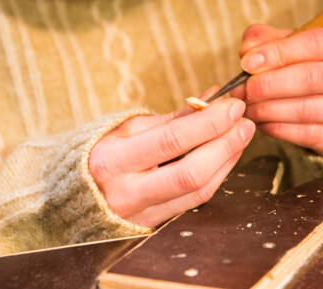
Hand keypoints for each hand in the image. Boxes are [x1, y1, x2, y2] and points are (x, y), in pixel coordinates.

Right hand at [88, 95, 254, 226]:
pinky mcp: (155, 225)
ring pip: (198, 192)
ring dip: (227, 161)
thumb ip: (173, 117)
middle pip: (191, 173)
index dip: (209, 123)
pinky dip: (216, 177)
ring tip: (241, 136)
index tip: (233, 106)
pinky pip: (195, 202)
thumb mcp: (129, 128)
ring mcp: (142, 214)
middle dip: (225, 145)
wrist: (78, 194)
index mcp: (113, 160)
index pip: (171, 140)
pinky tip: (226, 157)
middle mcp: (126, 192)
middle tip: (245, 123)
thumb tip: (213, 98)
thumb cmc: (104, 152)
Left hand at [230, 24, 322, 155]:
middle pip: (312, 78)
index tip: (248, 63)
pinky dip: (279, 129)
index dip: (278, 53)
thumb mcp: (289, 42)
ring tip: (247, 107)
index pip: (316, 43)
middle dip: (269, 85)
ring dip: (269, 109)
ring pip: (308, 109)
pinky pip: (309, 135)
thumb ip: (266, 39)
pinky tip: (262, 123)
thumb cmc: (308, 63)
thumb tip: (248, 52)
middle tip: (242, 90)